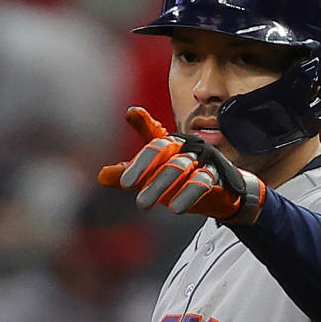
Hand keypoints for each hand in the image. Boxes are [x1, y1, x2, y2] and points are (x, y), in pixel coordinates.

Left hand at [98, 107, 265, 224]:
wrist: (221, 196)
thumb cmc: (183, 182)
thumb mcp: (152, 178)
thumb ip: (127, 176)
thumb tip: (99, 176)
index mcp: (169, 143)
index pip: (153, 132)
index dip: (143, 121)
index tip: (132, 113)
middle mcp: (185, 145)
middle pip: (162, 149)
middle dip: (143, 166)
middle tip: (126, 185)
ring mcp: (202, 158)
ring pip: (180, 166)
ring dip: (160, 184)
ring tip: (143, 203)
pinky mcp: (216, 174)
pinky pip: (202, 181)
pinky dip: (188, 194)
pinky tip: (176, 208)